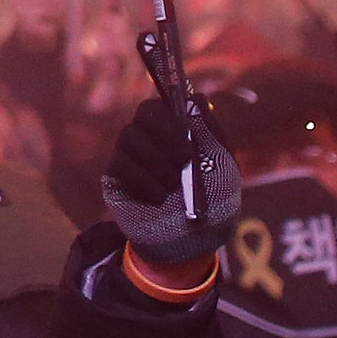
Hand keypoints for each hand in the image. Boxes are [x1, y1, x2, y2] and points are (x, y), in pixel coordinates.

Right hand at [100, 91, 241, 269]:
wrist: (195, 239)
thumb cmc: (214, 196)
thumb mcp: (222, 163)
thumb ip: (210, 131)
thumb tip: (197, 98)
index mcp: (174, 125)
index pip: (163, 103)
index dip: (173, 120)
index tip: (191, 147)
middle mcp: (147, 132)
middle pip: (143, 115)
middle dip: (166, 137)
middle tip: (184, 163)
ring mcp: (128, 152)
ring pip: (130, 139)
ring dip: (157, 164)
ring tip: (174, 186)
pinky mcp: (115, 176)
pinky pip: (120, 167)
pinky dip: (143, 182)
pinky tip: (159, 198)